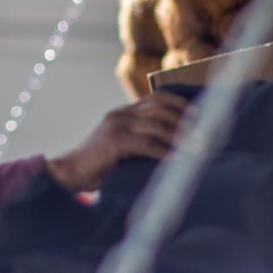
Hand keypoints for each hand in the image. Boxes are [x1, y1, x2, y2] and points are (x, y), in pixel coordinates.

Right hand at [45, 91, 190, 191]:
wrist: (69, 173)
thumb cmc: (97, 166)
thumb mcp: (120, 147)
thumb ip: (139, 141)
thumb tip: (171, 148)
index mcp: (122, 113)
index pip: (155, 99)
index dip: (179, 104)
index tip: (198, 115)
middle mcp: (120, 115)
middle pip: (160, 109)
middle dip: (185, 119)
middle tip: (204, 132)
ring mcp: (116, 126)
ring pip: (156, 125)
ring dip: (180, 136)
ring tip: (197, 147)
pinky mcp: (115, 142)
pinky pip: (146, 144)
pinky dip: (165, 152)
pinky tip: (177, 160)